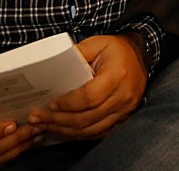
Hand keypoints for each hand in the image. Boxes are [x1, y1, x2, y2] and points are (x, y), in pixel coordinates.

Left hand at [28, 34, 147, 140]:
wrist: (141, 55)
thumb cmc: (117, 48)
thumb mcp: (97, 43)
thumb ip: (77, 53)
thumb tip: (53, 67)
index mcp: (117, 75)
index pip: (90, 97)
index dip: (68, 104)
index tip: (51, 104)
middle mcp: (124, 96)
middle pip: (87, 117)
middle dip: (58, 121)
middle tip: (37, 119)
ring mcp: (125, 110)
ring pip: (91, 130)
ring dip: (65, 131)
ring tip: (45, 126)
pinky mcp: (124, 118)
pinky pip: (98, 133)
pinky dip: (79, 135)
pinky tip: (64, 131)